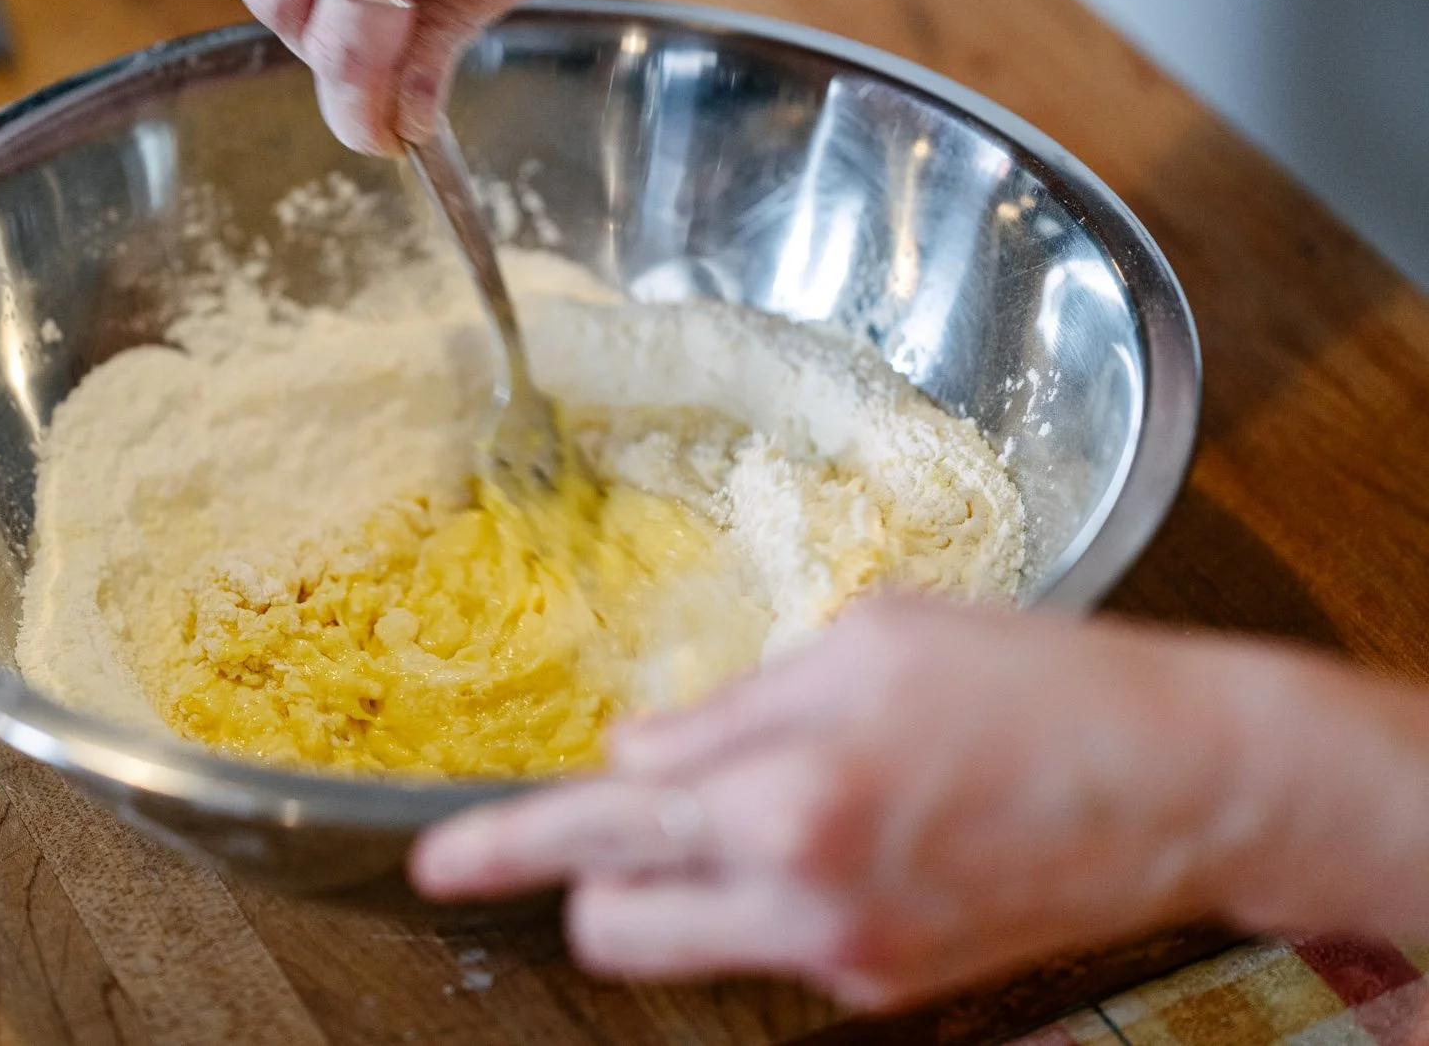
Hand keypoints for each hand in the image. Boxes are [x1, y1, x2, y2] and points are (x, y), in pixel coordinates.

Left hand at [411, 597, 1428, 1008]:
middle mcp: (803, 900)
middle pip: (616, 932)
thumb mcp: (868, 641)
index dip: (502, 846)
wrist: (1187, 779)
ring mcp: (849, 956)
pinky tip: (849, 821)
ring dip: (684, 882)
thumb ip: (732, 705)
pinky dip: (771, 887)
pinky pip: (777, 942)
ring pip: (693, 944)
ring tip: (769, 798)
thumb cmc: (1036, 681)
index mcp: (786, 796)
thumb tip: (636, 751)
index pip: (600, 831)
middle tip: (615, 816)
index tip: (434, 863)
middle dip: (590, 879)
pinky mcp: (891, 980)